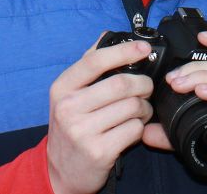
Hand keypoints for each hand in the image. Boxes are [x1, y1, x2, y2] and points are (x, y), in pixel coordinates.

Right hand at [46, 36, 155, 193]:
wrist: (61, 171)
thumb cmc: (71, 126)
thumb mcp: (69, 94)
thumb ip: (88, 65)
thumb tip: (107, 35)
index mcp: (62, 88)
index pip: (95, 61)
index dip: (124, 51)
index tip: (144, 48)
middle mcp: (68, 108)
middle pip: (122, 84)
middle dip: (143, 84)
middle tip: (146, 89)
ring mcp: (82, 131)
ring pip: (133, 107)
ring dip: (145, 108)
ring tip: (140, 111)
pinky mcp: (99, 151)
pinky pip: (134, 129)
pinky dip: (140, 127)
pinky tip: (132, 128)